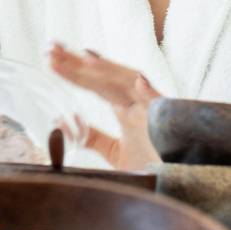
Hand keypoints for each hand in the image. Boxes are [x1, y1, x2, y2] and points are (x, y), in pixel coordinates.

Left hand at [46, 42, 162, 170]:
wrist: (181, 181)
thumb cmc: (153, 166)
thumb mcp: (115, 154)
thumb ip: (93, 138)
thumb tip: (64, 122)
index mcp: (125, 108)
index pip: (94, 84)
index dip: (73, 70)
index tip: (49, 57)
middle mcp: (138, 103)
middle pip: (106, 77)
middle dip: (80, 63)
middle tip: (51, 48)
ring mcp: (155, 111)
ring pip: (131, 84)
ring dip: (109, 70)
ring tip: (84, 58)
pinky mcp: (173, 124)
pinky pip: (164, 106)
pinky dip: (152, 93)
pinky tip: (138, 81)